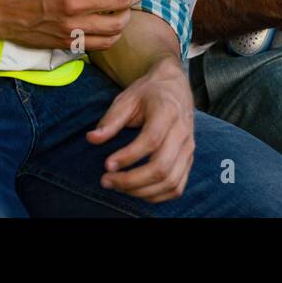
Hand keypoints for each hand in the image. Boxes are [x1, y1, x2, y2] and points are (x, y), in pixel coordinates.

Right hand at [0, 0, 148, 51]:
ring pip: (117, 25)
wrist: (3, 7)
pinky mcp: (69, 43)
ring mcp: (73, 27)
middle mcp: (76, 4)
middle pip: (123, 0)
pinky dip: (114, 34)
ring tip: (125, 7)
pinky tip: (112, 24)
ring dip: (128, 15)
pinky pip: (103, 43)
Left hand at [87, 58, 194, 202]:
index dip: (128, 156)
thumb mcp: (127, 99)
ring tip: (118, 187)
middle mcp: (182, 132)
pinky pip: (177, 187)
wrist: (175, 87)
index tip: (107, 165)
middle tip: (106, 180)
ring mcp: (188, 148)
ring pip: (170, 182)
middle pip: (162, 167)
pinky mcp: (189, 160)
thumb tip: (92, 139)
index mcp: (167, 112)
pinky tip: (136, 190)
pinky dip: (156, 195)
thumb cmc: (148, 93)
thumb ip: (110, 120)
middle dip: (131, 180)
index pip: (151, 140)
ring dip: (142, 191)